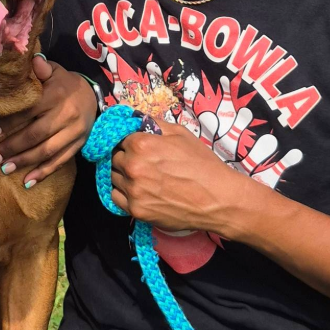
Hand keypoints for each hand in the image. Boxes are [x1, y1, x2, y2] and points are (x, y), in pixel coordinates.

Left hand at [0, 58, 98, 185]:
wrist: (94, 96)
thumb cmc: (65, 83)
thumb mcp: (54, 71)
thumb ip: (41, 68)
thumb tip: (31, 59)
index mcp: (56, 95)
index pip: (29, 111)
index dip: (9, 124)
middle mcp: (66, 115)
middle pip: (36, 135)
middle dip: (12, 148)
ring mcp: (74, 133)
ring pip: (47, 151)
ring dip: (24, 162)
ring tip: (4, 169)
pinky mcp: (78, 145)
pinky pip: (60, 161)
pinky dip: (44, 172)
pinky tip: (28, 181)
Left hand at [108, 121, 264, 236]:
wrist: (217, 199)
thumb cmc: (202, 164)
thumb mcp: (181, 134)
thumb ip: (153, 124)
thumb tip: (134, 119)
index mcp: (141, 144)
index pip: (120, 139)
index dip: (129, 142)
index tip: (137, 147)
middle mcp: (132, 166)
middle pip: (114, 158)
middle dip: (125, 158)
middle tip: (142, 163)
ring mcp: (132, 190)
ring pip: (112, 177)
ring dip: (122, 175)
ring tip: (142, 178)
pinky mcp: (135, 209)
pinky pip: (115, 197)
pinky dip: (122, 193)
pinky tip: (137, 191)